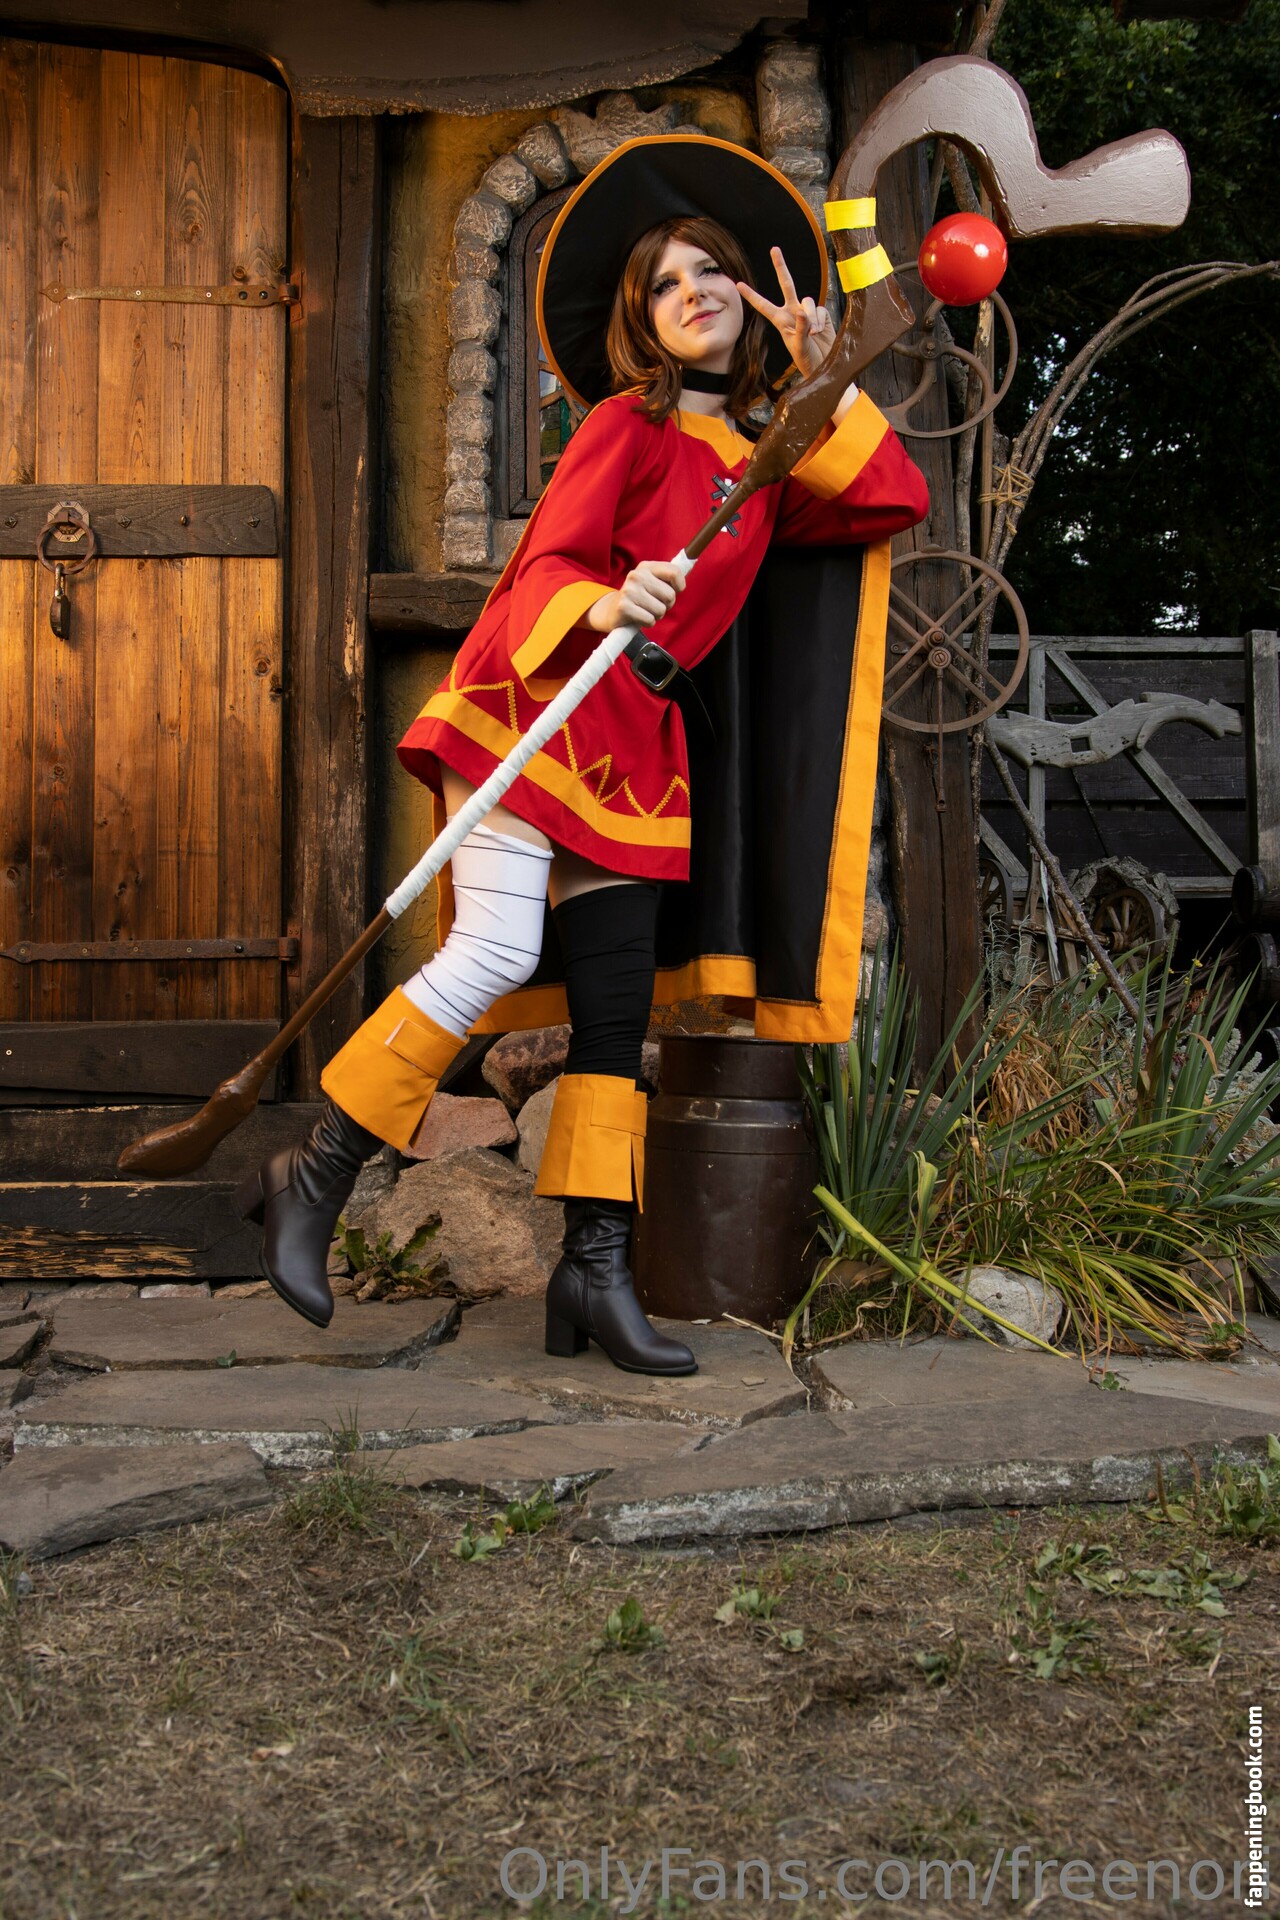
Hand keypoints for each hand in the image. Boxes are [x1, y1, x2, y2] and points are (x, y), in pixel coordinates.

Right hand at [586, 560, 686, 632]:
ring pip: (661, 610)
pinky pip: (650, 620)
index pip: (675, 572)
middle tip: (654, 604)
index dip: (680, 586)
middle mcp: (637, 575)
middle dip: (666, 605)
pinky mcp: (624, 607)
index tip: (673, 591)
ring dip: (656, 615)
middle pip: (670, 595)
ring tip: (646, 610)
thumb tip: (686, 575)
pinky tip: (639, 617)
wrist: (612, 610)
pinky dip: (648, 622)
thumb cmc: (639, 598)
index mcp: (646, 567)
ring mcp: (629, 590)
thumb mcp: (653, 583)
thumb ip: (669, 579)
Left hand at [738, 245, 835, 377]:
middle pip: (787, 284)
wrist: (823, 364)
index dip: (751, 295)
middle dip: (780, 266)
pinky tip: (820, 332)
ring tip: (813, 334)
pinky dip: (820, 321)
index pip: (763, 305)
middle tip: (774, 249)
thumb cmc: (806, 359)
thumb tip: (802, 311)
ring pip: (807, 302)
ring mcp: (806, 311)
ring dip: (810, 319)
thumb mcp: (799, 346)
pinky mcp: (820, 313)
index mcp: (780, 321)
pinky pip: (819, 309)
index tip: (738, 284)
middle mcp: (792, 312)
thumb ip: (800, 328)